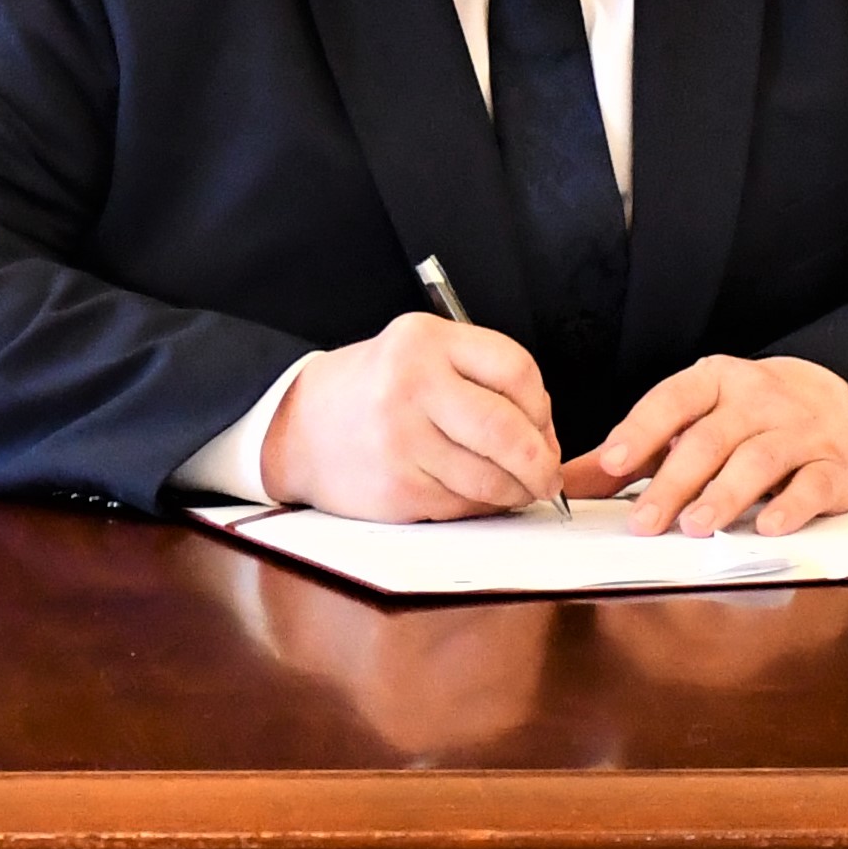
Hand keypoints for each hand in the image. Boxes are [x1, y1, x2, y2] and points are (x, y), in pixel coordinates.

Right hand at [259, 311, 564, 522]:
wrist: (298, 428)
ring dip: (517, 490)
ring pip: (488, 477)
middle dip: (540, 460)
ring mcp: (400, 442)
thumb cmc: (374, 389)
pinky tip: (482, 499)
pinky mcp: (395, 489)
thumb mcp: (422, 352)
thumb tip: (543, 431)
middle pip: (507, 430)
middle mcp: (411, 387)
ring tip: (523, 489)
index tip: (545, 426)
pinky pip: (460, 504)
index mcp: (426, 342)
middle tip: (548, 474)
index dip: (542, 405)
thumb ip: (481, 376)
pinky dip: (482, 506)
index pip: (515, 369)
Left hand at [566, 355, 847, 537]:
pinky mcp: (835, 465)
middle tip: (644, 522)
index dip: (641, 430)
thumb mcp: (697, 420)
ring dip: (724, 494)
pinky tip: (769, 526)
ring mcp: (801, 431)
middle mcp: (759, 400)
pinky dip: (791, 505)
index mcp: (718, 382)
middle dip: (674, 481)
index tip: (611, 462)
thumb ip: (636, 452)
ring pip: (758, 460)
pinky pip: (813, 484)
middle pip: (711, 439)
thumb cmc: (758, 417)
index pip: (674, 399)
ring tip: (696, 526)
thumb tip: (567, 482)